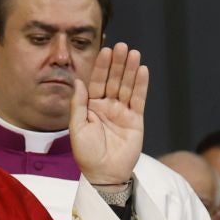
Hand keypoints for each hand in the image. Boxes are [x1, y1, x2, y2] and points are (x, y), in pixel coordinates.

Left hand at [70, 42, 147, 189]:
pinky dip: (141, 85)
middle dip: (118, 63)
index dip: (102, 66)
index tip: (106, 50)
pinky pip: (139, 99)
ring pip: (127, 86)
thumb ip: (78, 104)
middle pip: (114, 80)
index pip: (97, 81)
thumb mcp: (77, 127)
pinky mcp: (136, 120)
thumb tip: (78, 81)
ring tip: (134, 53)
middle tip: (122, 46)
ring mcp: (122, 112)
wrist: (104, 174)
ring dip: (130, 70)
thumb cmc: (86, 153)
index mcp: (91, 106)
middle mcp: (107, 106)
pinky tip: (142, 71)